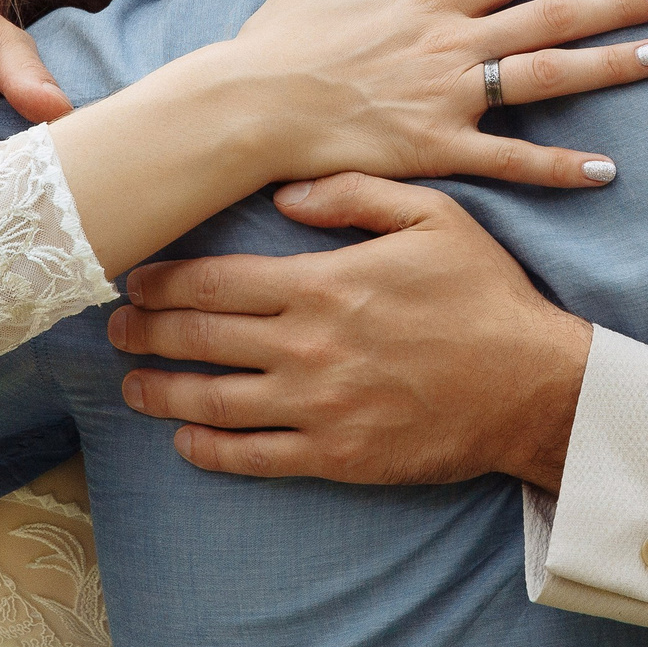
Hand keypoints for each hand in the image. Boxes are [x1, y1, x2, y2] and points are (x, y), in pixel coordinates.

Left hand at [108, 174, 589, 491]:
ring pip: (212, 401)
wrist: (534, 386)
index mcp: (323, 283)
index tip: (134, 280)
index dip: (163, 283)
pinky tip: (185, 440)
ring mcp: (317, 406)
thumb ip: (353, 193)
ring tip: (132, 384)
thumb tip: (286, 189)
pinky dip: (208, 449)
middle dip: (145, 333)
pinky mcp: (335, 455)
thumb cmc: (485, 294)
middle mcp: (307, 345)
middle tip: (113, 329)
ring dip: (160, 390)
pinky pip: (253, 456)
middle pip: (198, 339)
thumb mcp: (432, 215)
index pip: (215, 281)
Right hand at [187, 0, 647, 192]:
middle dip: (619, 2)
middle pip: (553, 16)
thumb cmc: (276, 45)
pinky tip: (606, 168)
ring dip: (611, 65)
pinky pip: (512, 159)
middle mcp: (451, 43)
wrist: (250, 107)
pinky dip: (560, 165)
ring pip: (547, 76)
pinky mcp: (438, 149)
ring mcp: (449, 97)